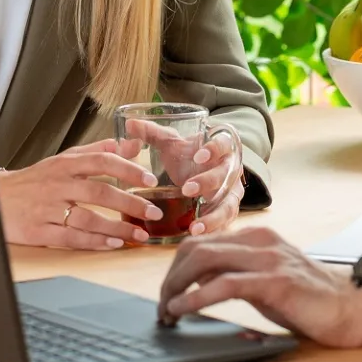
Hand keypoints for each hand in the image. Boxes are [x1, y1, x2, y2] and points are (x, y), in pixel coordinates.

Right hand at [0, 139, 161, 249]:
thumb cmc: (35, 180)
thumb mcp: (64, 159)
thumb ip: (99, 151)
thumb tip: (133, 143)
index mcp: (66, 164)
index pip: (102, 161)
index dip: (128, 170)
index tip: (150, 179)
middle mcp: (58, 184)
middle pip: (99, 192)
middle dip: (130, 203)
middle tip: (153, 212)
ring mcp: (47, 209)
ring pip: (88, 218)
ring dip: (117, 228)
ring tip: (139, 234)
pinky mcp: (38, 231)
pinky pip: (71, 238)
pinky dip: (94, 242)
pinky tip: (112, 244)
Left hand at [120, 117, 245, 235]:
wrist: (207, 170)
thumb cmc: (189, 155)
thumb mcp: (173, 143)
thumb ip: (152, 134)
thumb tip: (129, 123)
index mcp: (222, 148)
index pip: (224, 144)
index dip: (214, 149)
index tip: (198, 155)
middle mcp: (232, 170)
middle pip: (227, 176)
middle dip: (208, 182)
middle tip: (188, 189)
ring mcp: (232, 193)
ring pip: (229, 205)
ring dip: (213, 217)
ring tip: (194, 228)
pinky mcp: (228, 212)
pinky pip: (224, 224)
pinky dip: (212, 232)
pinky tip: (196, 238)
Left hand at [157, 224, 361, 347]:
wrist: (355, 306)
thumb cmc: (312, 301)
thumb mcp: (268, 282)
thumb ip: (238, 276)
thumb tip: (198, 288)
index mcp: (257, 238)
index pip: (202, 242)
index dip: (176, 268)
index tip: (166, 295)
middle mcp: (260, 241)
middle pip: (195, 247)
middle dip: (169, 277)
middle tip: (161, 306)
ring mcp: (268, 258)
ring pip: (203, 259)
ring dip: (175, 287)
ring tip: (166, 311)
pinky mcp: (275, 281)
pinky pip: (223, 284)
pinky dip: (194, 298)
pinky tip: (182, 311)